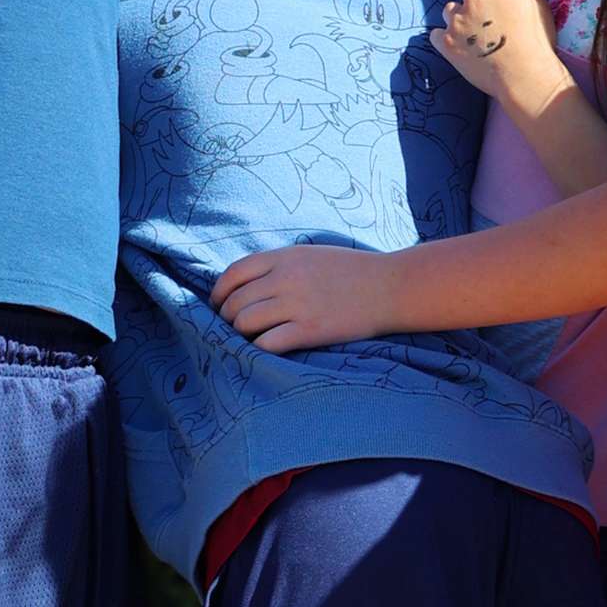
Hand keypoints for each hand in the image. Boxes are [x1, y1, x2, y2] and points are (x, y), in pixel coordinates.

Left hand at [212, 243, 397, 353]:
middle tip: (232, 329)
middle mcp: (285, 278)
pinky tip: (264, 352)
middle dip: (227, 318)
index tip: (218, 305)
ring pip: (244, 323)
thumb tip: (247, 284)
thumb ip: (279, 265)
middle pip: (235, 301)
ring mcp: (297, 304)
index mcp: (284, 256)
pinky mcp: (309, 330)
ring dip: (239, 335)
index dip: (219, 292)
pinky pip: (267, 344)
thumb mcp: (310, 254)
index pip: (233, 273)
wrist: (389, 287)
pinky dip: (258, 350)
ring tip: (247, 342)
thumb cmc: (351, 271)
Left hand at [431, 0, 562, 108]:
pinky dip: (446, 39)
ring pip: (451, 10)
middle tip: (491, 24)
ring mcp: (458, 19)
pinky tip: (460, 47)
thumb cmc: (537, 45)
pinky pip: (437, 34)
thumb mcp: (539, 6)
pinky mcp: (447, 41)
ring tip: (476, 38)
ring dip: (460, 20)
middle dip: (478, 5)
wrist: (525, 77)